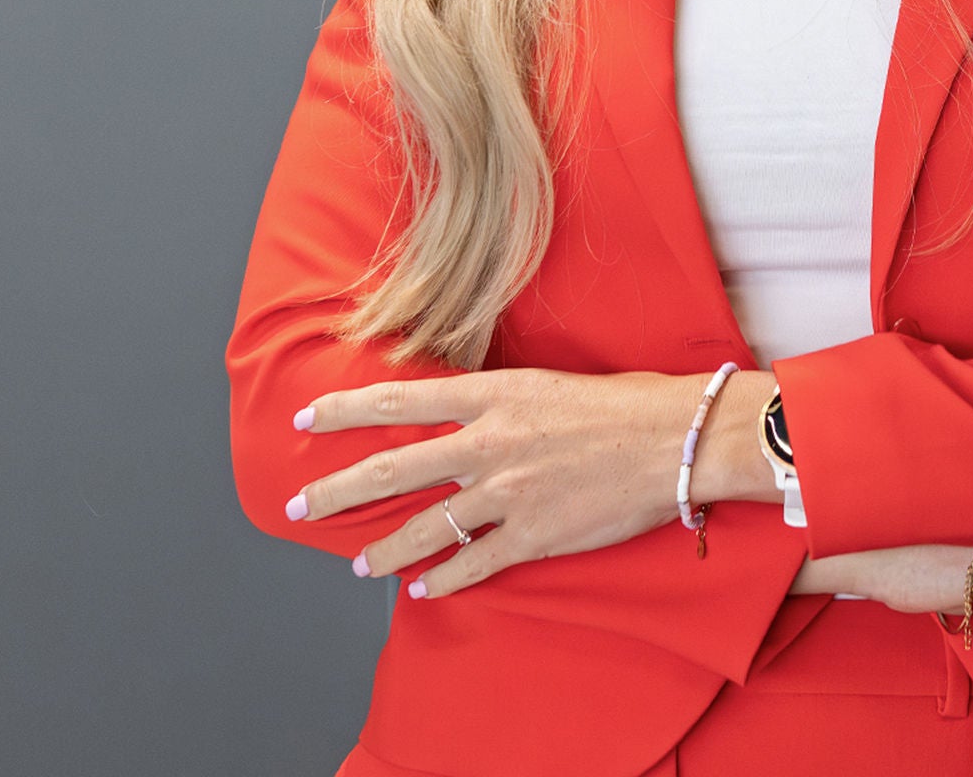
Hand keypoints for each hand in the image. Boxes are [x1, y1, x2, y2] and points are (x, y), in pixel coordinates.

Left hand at [288, 367, 759, 594]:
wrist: (674, 439)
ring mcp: (508, 492)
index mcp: (494, 394)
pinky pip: (472, 565)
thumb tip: (463, 416)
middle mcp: (490, 442)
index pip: (401, 398)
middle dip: (336, 490)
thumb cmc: (622, 403)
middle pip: (392, 468)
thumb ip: (500, 401)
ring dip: (385, 550)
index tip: (307, 416)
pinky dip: (442, 579)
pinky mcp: (533, 534)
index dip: (347, 408)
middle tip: (298, 507)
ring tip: (361, 565)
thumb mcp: (547, 384)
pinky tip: (423, 588)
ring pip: (424, 527)